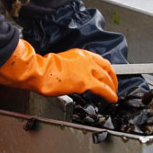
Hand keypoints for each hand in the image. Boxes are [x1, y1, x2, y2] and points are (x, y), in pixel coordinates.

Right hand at [0, 39, 118, 101]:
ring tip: (113, 94)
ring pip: (106, 78)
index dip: (106, 69)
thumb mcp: (61, 63)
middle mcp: (86, 59)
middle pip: (106, 68)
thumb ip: (71, 67)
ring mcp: (87, 69)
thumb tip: (74, 76)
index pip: (99, 60)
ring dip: (112, 86)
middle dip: (112, 78)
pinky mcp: (85, 81)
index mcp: (80, 54)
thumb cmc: (43, 69)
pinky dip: (109, 94)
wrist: (39, 71)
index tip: (108, 74)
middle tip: (114, 85)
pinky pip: (103, 88)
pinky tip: (112, 98)